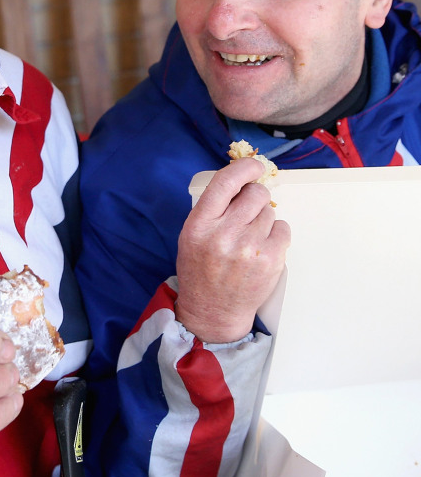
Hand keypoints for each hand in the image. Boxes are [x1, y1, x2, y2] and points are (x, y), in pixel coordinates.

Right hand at [175, 157, 289, 342]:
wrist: (213, 310)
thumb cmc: (201, 268)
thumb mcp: (192, 234)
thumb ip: (213, 208)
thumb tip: (243, 181)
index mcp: (200, 224)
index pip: (225, 182)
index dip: (244, 168)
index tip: (254, 166)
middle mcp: (224, 235)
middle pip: (255, 194)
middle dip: (255, 198)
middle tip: (247, 213)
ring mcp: (249, 249)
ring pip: (270, 212)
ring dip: (262, 220)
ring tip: (249, 239)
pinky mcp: (270, 261)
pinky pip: (283, 229)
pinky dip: (276, 235)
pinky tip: (262, 247)